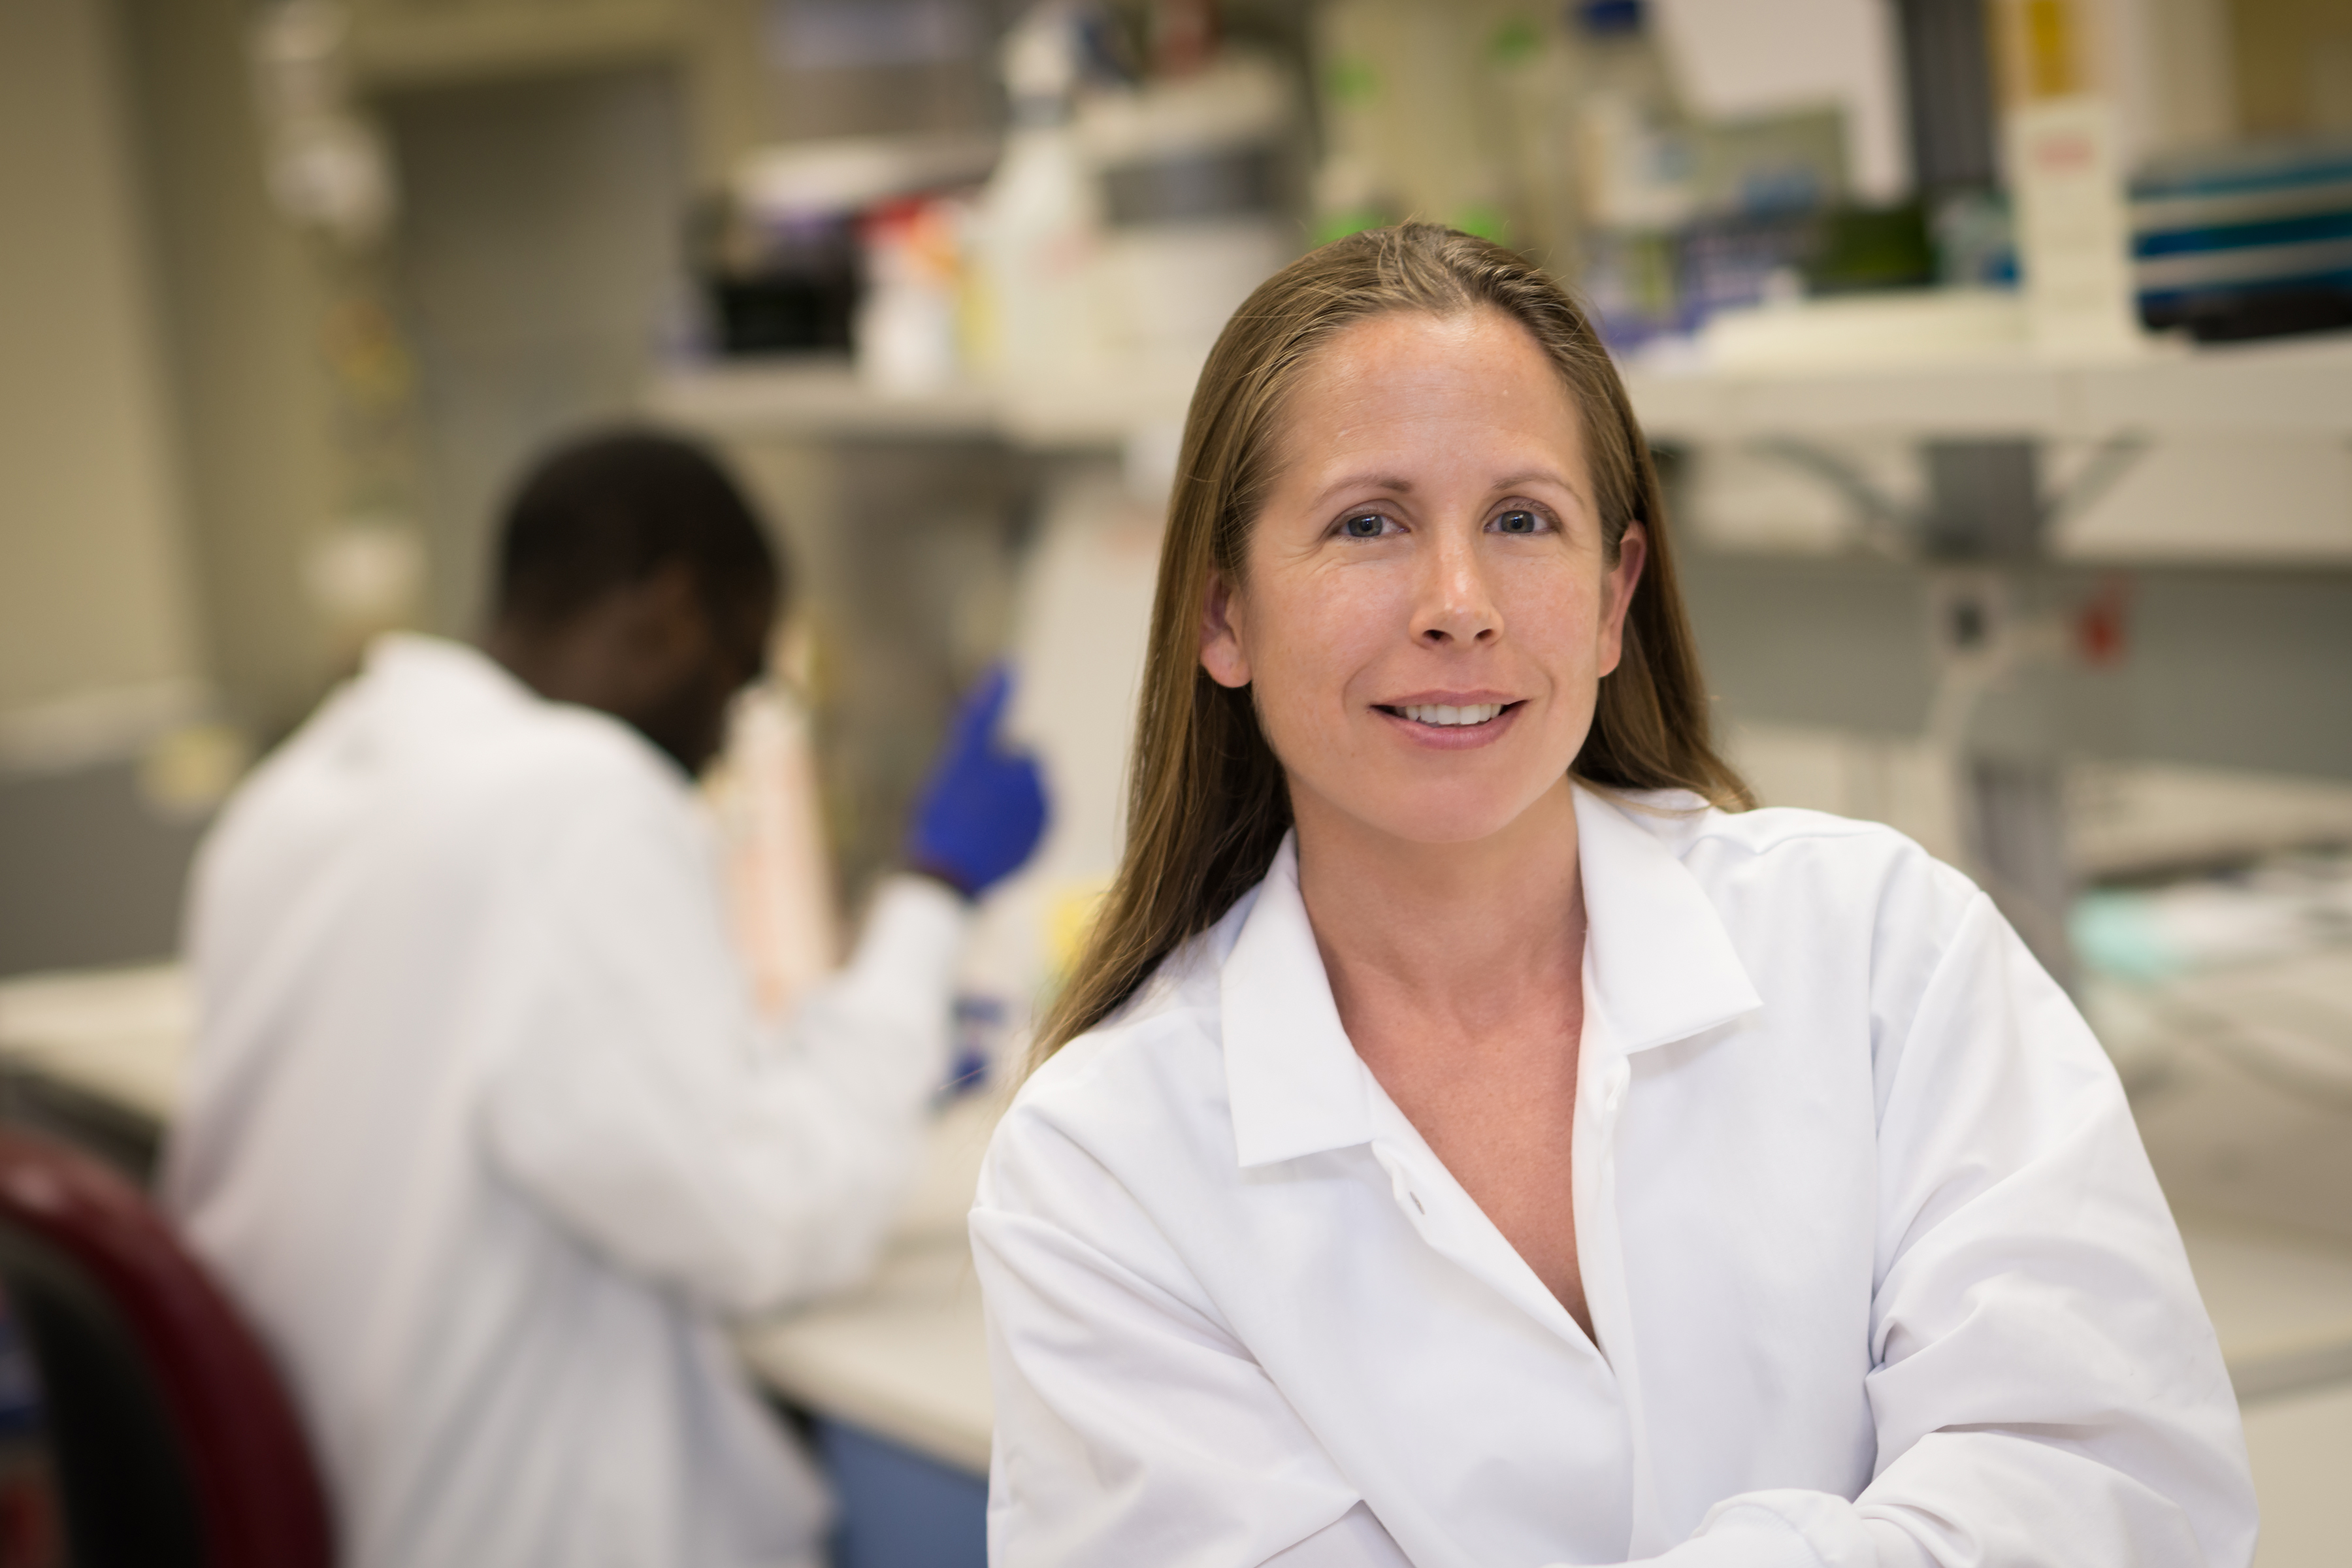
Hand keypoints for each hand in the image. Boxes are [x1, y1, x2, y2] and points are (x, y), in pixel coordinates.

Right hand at [906, 664, 1048, 898]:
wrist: (947, 874)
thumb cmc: (948, 810)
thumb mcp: (962, 754)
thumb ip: (987, 710)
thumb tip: (1010, 665)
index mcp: (1030, 769)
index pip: (1020, 753)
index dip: (992, 766)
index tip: (972, 786)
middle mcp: (1046, 797)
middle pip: (1024, 776)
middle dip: (1003, 783)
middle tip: (969, 805)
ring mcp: (1044, 826)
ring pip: (1025, 801)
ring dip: (1006, 806)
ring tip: (975, 824)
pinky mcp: (1037, 850)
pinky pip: (1025, 828)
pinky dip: (1010, 830)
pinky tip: (986, 841)